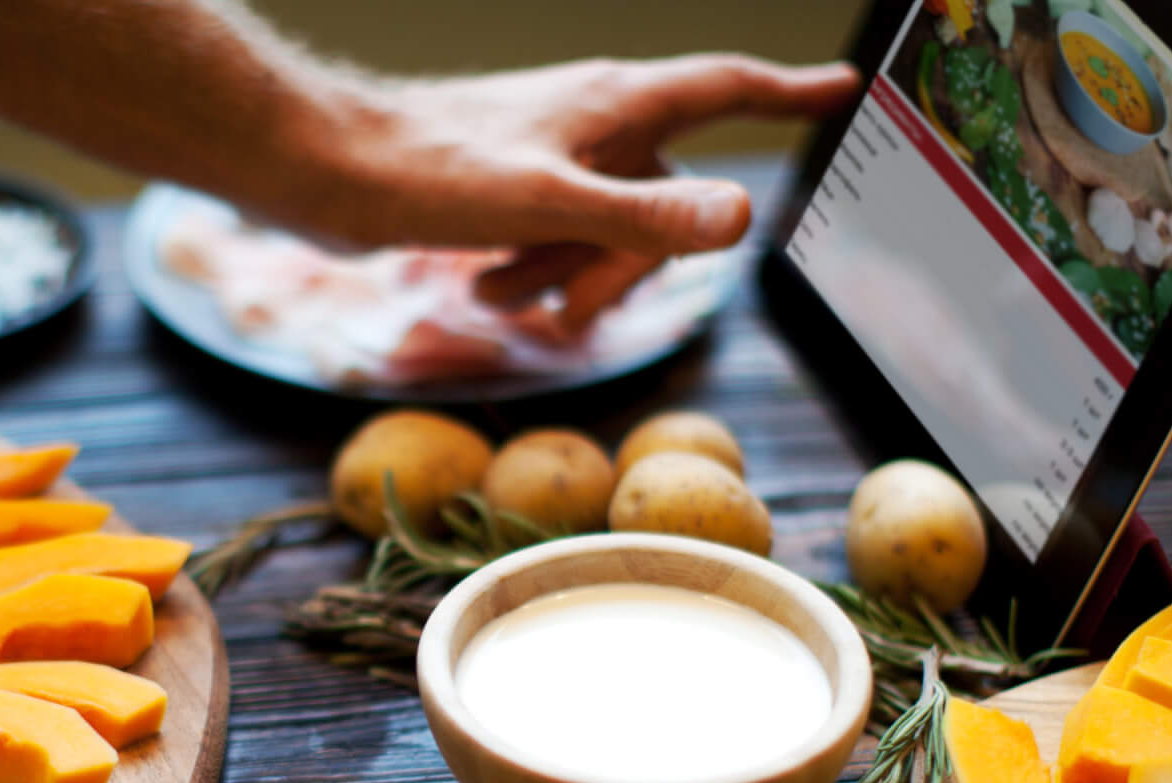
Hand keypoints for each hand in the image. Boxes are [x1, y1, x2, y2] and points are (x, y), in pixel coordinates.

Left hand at [318, 54, 860, 327]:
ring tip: (504, 290)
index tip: (844, 86)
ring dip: (567, 277)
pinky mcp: (513, 190)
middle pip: (669, 199)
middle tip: (574, 306)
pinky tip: (485, 286)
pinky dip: (531, 274)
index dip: (790, 92)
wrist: (327, 173)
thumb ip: (646, 218)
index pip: (727, 89)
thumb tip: (742, 217)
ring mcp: (555, 156)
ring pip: (608, 231)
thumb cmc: (431, 174)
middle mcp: (594, 124)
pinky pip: (558, 242)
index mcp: (616, 106)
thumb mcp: (551, 205)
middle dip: (629, 264)